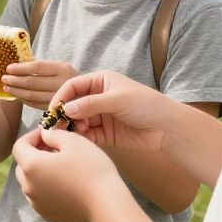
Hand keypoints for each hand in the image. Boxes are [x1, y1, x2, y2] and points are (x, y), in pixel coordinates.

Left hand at [2, 59, 78, 109]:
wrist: (90, 96)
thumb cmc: (69, 78)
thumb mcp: (60, 67)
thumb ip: (41, 65)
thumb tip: (19, 61)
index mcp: (63, 68)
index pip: (38, 67)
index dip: (21, 68)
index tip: (8, 68)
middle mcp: (63, 83)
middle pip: (33, 82)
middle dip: (15, 80)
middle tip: (3, 78)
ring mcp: (61, 98)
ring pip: (33, 96)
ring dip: (17, 92)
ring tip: (6, 87)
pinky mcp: (57, 110)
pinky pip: (36, 105)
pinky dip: (24, 100)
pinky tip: (17, 96)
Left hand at [13, 127, 120, 221]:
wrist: (107, 206)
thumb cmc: (91, 169)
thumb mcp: (74, 141)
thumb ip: (53, 135)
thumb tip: (44, 136)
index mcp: (31, 166)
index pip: (19, 146)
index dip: (31, 136)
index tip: (46, 134)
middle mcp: (28, 187)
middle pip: (22, 165)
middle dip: (34, 154)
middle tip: (54, 148)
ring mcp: (37, 203)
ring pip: (31, 182)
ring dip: (40, 171)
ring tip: (61, 166)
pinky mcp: (48, 215)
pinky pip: (40, 196)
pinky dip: (47, 187)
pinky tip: (66, 183)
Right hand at [51, 71, 171, 152]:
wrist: (168, 128)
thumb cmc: (145, 105)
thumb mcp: (116, 99)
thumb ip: (90, 104)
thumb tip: (66, 109)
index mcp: (101, 82)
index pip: (74, 86)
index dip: (62, 97)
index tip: (53, 110)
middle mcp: (98, 97)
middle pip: (73, 104)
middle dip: (65, 114)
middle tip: (57, 126)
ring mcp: (101, 116)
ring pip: (79, 120)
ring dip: (74, 127)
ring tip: (76, 132)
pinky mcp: (106, 133)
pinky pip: (88, 134)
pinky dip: (82, 137)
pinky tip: (82, 139)